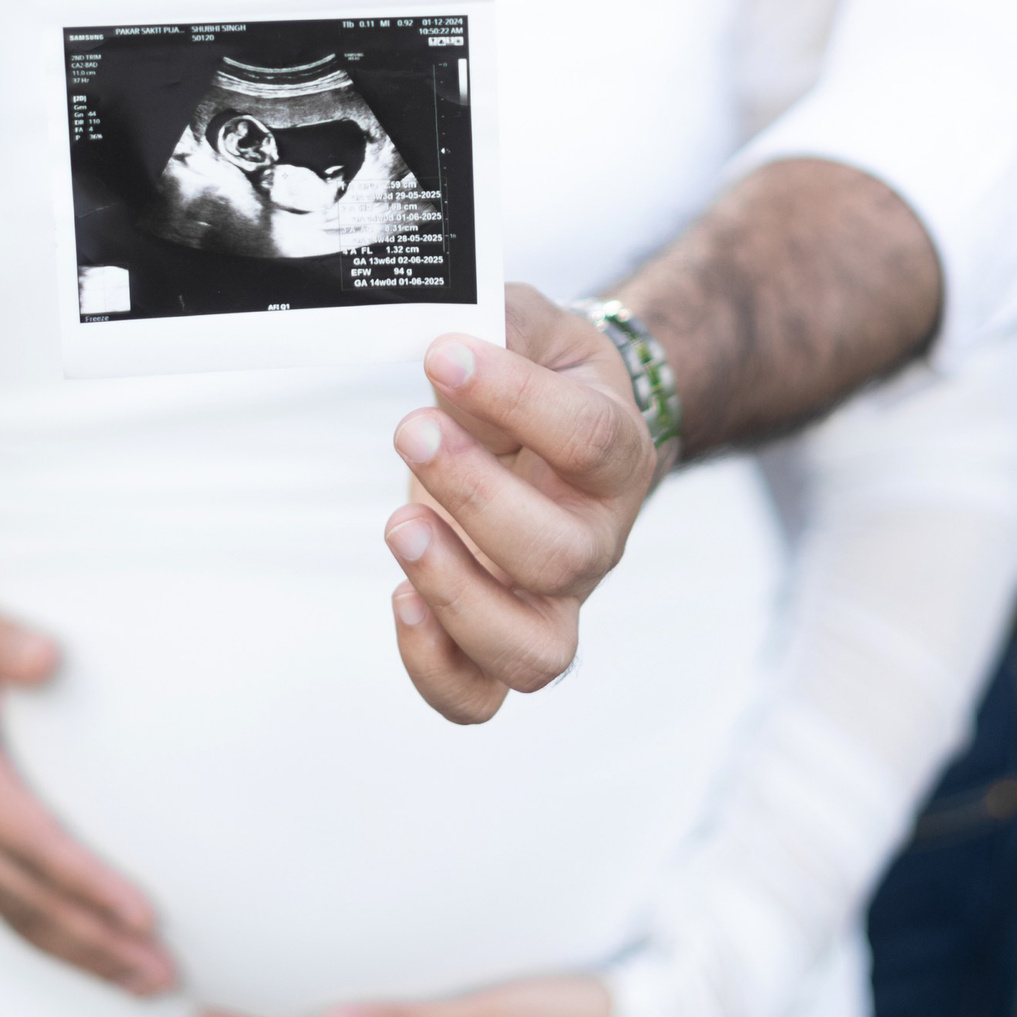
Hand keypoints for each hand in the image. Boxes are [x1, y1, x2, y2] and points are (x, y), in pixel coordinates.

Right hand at [0, 579, 174, 994]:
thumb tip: (49, 657)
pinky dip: (41, 933)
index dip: (81, 881)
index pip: (25, 838)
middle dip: (93, 940)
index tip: (139, 913)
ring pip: (8, 911)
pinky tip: (83, 950)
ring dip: (74, 950)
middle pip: (23, 896)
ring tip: (140, 981)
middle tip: (162, 975)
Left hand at [382, 285, 657, 723]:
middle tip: (412, 430)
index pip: (588, 438)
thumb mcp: (533, 327)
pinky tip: (400, 599)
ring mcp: (554, 602)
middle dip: (475, 496)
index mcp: (616, 454)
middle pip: (559, 554)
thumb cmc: (545, 380)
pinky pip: (479, 696)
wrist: (564, 431)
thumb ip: (502, 320)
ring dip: (457, 594)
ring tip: (402, 523)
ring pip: (531, 649)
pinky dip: (435, 668)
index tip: (443, 356)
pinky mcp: (502, 637)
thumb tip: (458, 327)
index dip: (516, 399)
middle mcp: (596, 539)